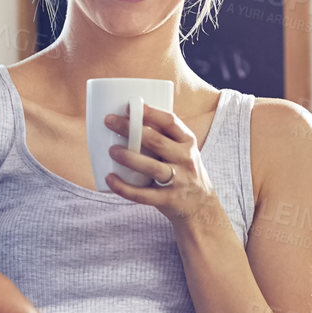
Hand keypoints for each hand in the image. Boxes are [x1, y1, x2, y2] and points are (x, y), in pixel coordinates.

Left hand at [104, 106, 221, 225]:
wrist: (201, 205)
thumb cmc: (184, 172)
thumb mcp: (182, 151)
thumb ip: (163, 138)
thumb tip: (129, 120)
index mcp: (187, 142)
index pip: (170, 122)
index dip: (150, 113)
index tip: (130, 107)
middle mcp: (185, 159)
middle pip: (157, 142)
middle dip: (131, 130)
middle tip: (110, 122)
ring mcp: (178, 180)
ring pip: (152, 167)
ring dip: (130, 158)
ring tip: (112, 151)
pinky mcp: (168, 200)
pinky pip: (143, 195)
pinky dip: (125, 188)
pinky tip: (111, 179)